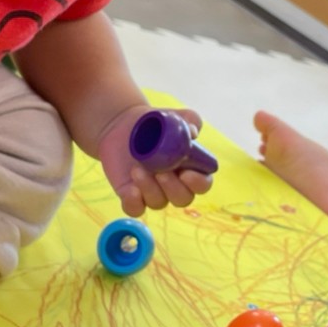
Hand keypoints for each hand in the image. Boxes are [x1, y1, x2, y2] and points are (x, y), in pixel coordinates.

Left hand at [96, 104, 213, 216]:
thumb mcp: (175, 116)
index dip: (198, 183)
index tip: (186, 172)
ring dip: (150, 189)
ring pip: (158, 203)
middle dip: (173, 188)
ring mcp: (152, 191)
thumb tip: (192, 133)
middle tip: (161, 172)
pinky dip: (134, 203)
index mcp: (190, 169)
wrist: (124, 125)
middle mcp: (174, 184)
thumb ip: (191, 120)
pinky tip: (131, 190)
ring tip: (138, 169)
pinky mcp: (131, 195)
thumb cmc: (155, 123)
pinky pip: (135, 209)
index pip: (203, 184)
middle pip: (183, 199)